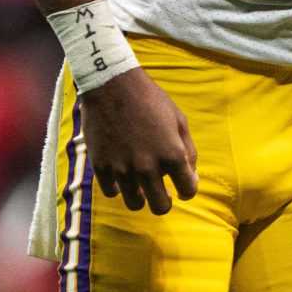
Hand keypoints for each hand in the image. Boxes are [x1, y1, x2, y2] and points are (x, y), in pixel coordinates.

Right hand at [80, 71, 199, 214]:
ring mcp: (122, 168)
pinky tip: (122, 173)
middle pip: (160, 207)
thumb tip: (191, 176)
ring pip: (135, 204)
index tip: (182, 186)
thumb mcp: (179, 121)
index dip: (187, 189)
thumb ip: (189, 151)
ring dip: (140, 196)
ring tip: (140, 184)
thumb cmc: (150, 100)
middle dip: (164, 201)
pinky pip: (112, 192)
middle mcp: (147, 167)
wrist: (112, 84)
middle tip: (162, 192)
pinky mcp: (101, 166)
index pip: (188, 190)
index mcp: (172, 155)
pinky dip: (118, 187)